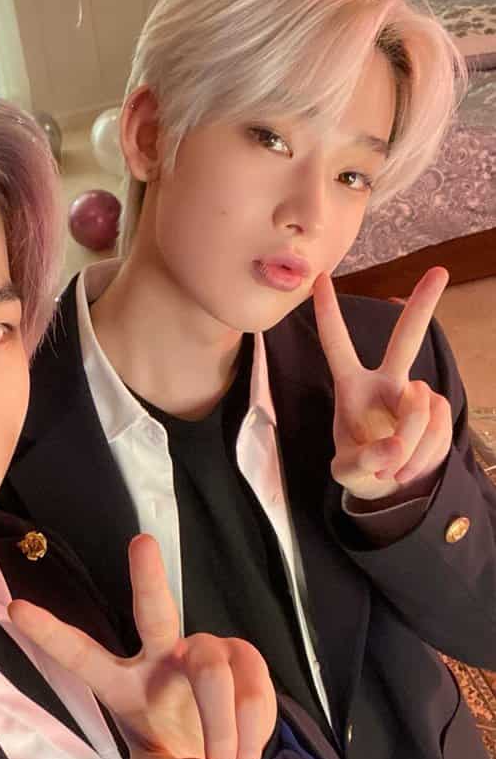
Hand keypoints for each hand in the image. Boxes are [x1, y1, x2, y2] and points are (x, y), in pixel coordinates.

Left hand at [7, 534, 276, 758]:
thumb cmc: (174, 758)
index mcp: (121, 685)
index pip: (81, 654)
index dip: (50, 634)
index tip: (16, 610)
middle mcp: (159, 657)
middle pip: (154, 612)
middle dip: (147, 578)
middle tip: (141, 544)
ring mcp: (203, 651)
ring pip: (214, 671)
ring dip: (226, 727)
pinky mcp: (242, 656)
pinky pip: (252, 687)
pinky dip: (253, 731)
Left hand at [313, 268, 452, 501]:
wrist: (389, 486)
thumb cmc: (359, 468)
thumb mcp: (348, 471)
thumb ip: (364, 461)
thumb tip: (393, 449)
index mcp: (350, 387)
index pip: (337, 346)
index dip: (329, 314)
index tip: (319, 278)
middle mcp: (385, 382)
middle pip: (405, 340)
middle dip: (422, 306)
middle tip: (439, 271)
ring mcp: (414, 395)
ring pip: (421, 409)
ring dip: (411, 445)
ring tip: (394, 469)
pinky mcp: (438, 412)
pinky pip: (438, 427)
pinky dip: (425, 454)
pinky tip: (410, 467)